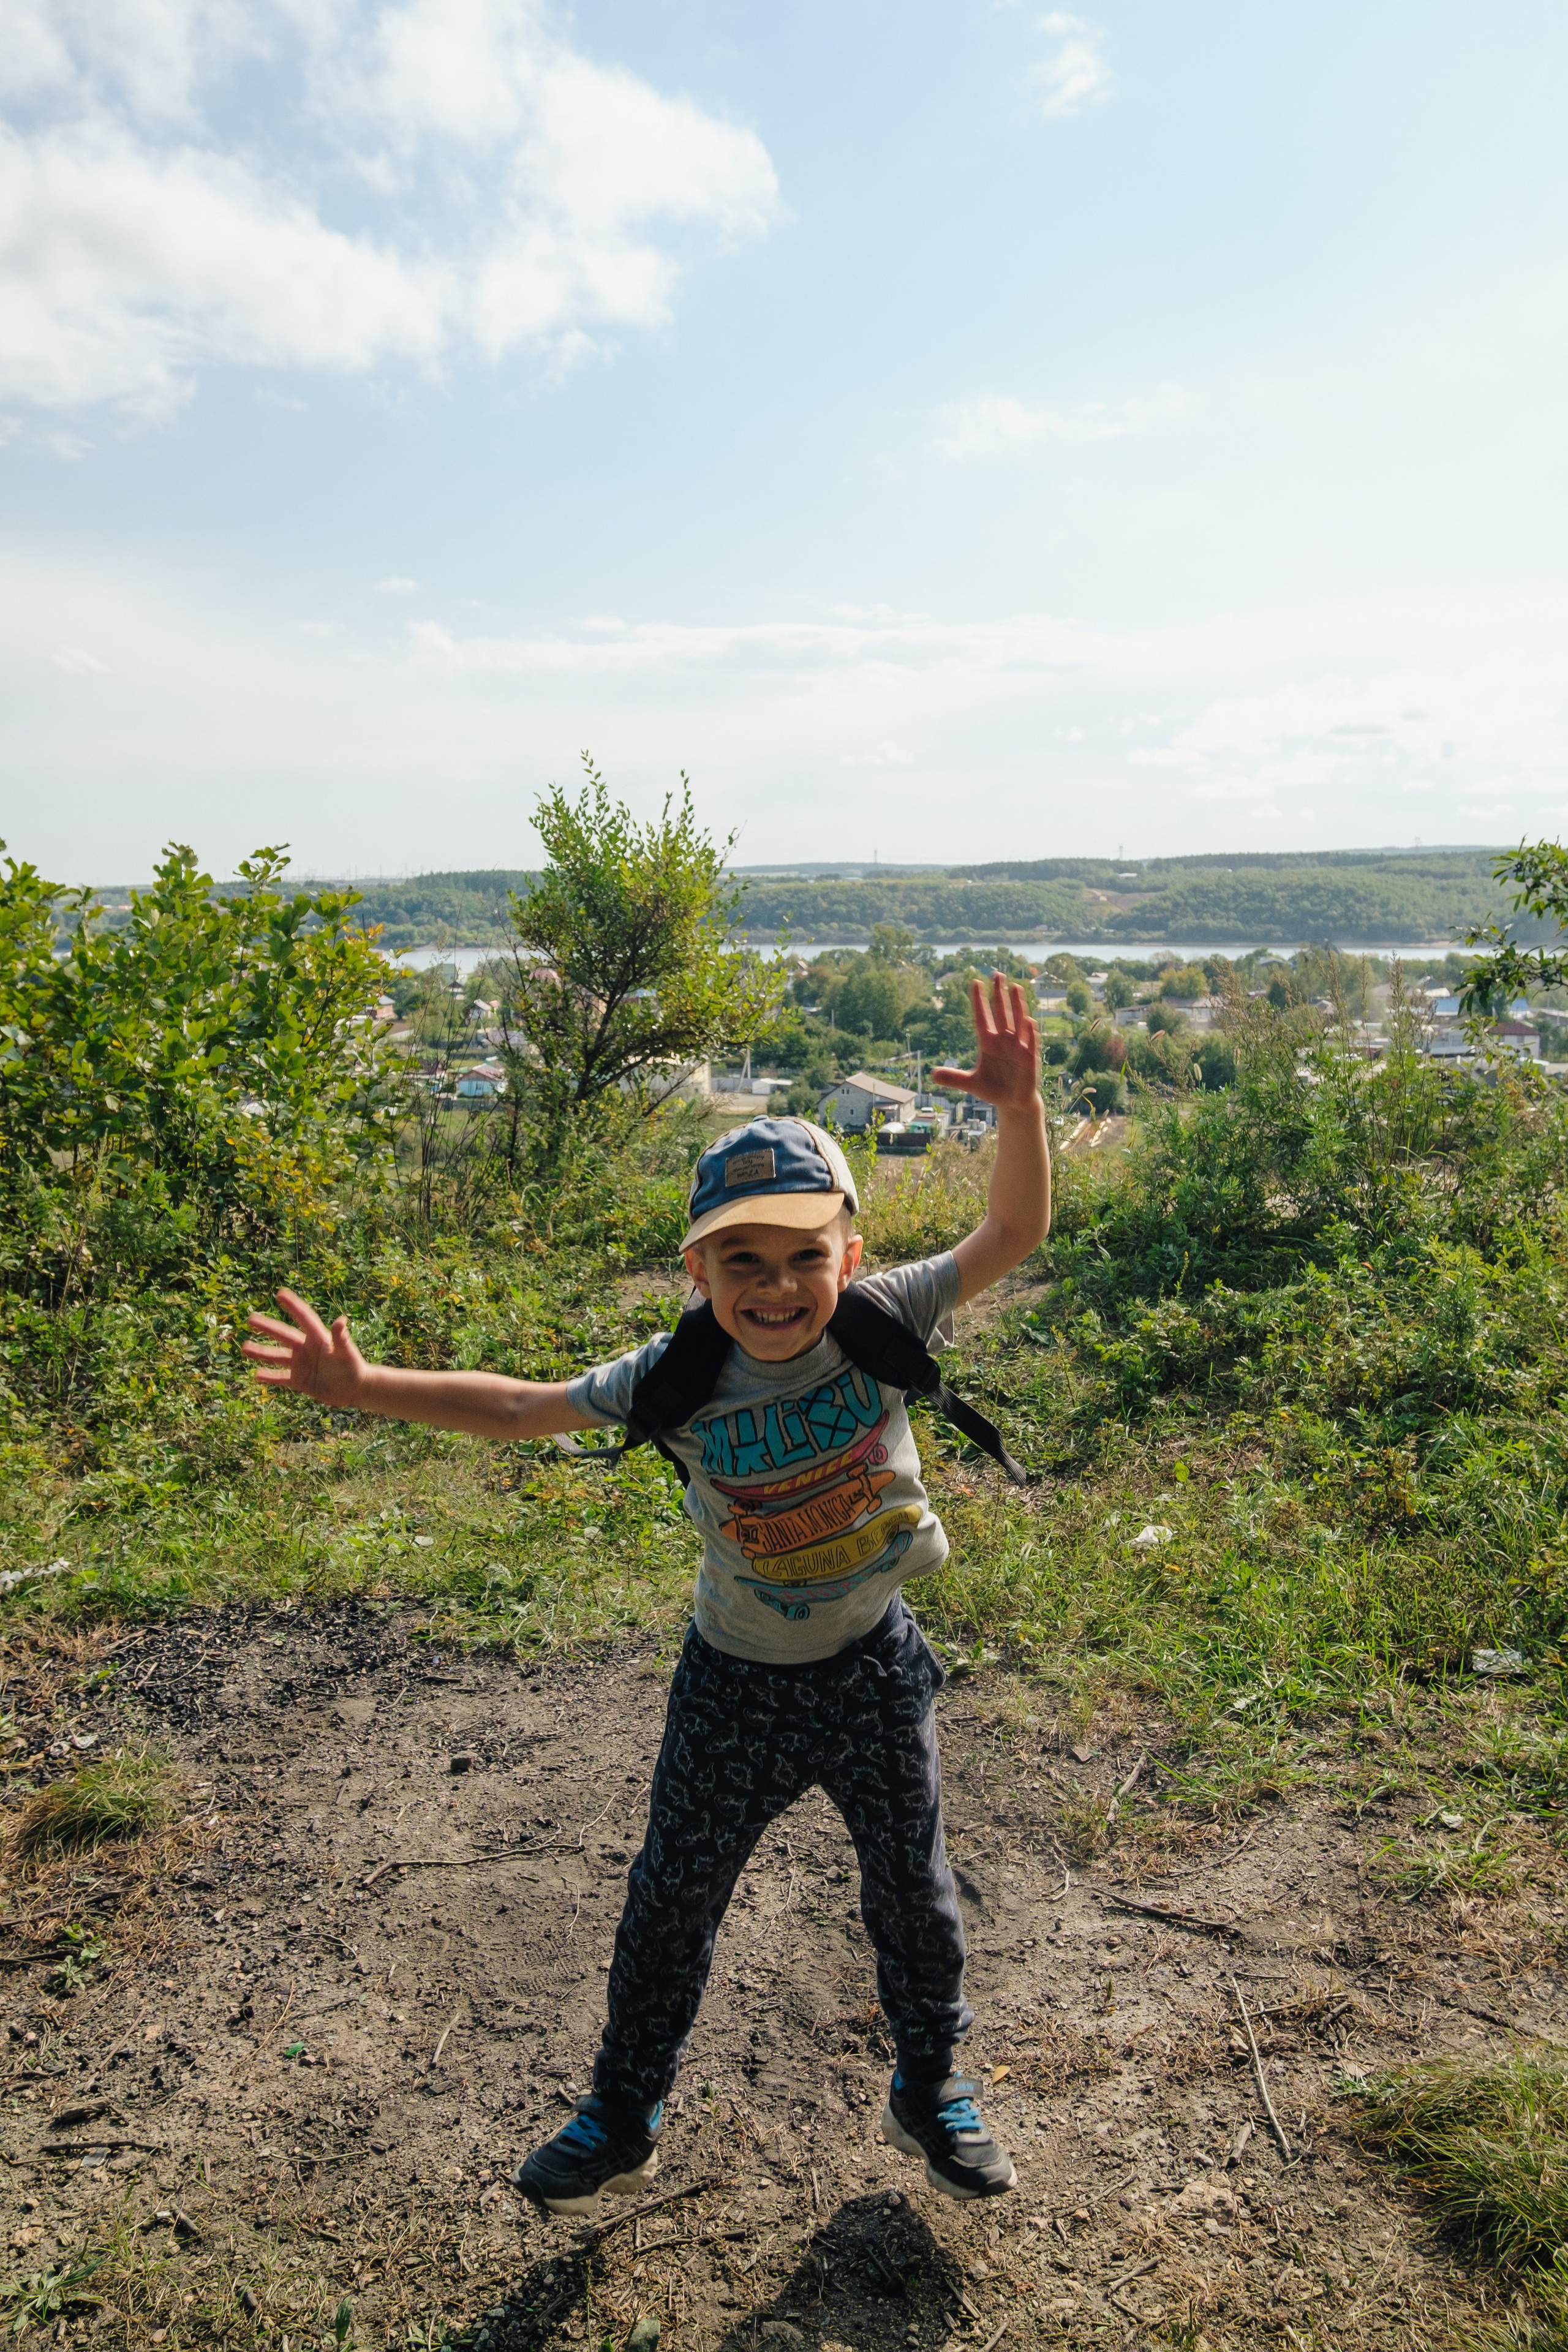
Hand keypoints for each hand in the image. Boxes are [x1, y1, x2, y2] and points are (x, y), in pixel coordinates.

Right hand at [242, 1288, 368, 1407]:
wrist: (355, 1389)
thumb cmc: (353, 1368)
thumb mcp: (346, 1353)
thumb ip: (341, 1338)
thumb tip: (341, 1320)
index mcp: (318, 1338)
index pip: (303, 1318)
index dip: (293, 1306)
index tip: (280, 1293)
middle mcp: (306, 1349)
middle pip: (283, 1335)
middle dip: (267, 1327)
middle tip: (250, 1319)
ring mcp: (301, 1365)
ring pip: (277, 1356)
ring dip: (261, 1352)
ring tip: (244, 1348)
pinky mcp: (300, 1381)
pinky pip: (281, 1378)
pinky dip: (269, 1377)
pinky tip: (256, 1375)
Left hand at [931, 973, 1040, 1112]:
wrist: (1012, 1102)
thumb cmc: (993, 1089)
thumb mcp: (971, 1083)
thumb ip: (954, 1078)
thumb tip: (932, 1074)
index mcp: (987, 1043)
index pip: (981, 1017)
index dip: (979, 1001)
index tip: (975, 982)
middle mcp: (1003, 1040)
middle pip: (1000, 1012)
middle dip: (999, 994)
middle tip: (996, 974)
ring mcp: (1017, 1047)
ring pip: (1017, 1021)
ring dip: (1017, 1005)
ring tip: (1015, 986)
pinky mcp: (1029, 1058)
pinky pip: (1029, 1043)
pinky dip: (1029, 1033)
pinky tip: (1028, 1021)